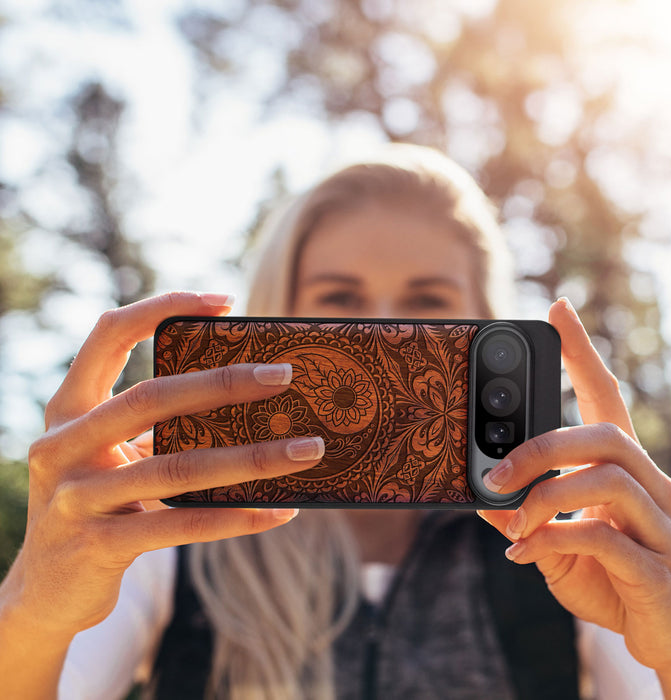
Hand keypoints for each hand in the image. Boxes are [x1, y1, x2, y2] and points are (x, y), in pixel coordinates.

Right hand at [3, 292, 324, 639]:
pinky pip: (182, 524)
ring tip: (307, 450)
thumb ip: (156, 428)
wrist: (45, 591)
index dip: (162, 307)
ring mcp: (76, 497)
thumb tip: (248, 402)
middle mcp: (62, 445)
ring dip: (253, 458)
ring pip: (177, 467)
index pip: (108, 335)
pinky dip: (237, 517)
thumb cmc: (97, 504)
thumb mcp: (113, 456)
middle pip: (151, 397)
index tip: (224, 301)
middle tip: (285, 375)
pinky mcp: (98, 545)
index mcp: (68, 409)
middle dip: (224, 382)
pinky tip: (280, 511)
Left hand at [478, 298, 670, 691]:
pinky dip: (553, 540)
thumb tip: (480, 495)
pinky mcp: (656, 566)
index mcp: (622, 468)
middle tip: (495, 472)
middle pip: (604, 434)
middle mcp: (649, 484)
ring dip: (545, 497)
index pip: (605, 396)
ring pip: (607, 479)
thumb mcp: (553, 540)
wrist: (664, 635)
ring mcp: (659, 524)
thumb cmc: (609, 576)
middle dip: (542, 447)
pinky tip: (524, 554)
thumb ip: (522, 515)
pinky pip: (604, 538)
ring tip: (512, 522)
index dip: (582, 352)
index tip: (558, 309)